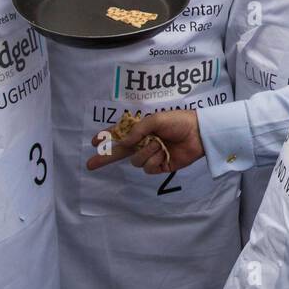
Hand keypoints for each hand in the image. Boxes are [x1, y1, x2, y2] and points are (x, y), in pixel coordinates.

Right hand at [87, 109, 204, 175]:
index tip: (94, 141)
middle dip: (105, 158)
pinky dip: (155, 160)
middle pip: (120, 152)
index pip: (121, 134)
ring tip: (160, 144)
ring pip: (136, 161)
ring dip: (146, 152)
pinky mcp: (160, 166)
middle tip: (90, 164)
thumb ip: (137, 131)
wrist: (198, 134)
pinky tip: (165, 154)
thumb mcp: (155, 120)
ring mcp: (151, 155)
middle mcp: (144, 143)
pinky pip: (148, 168)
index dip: (107, 138)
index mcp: (142, 129)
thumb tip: (122, 143)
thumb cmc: (178, 122)